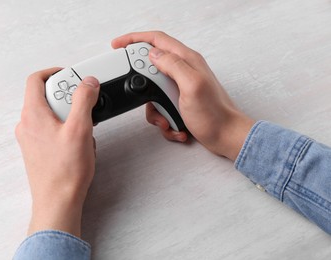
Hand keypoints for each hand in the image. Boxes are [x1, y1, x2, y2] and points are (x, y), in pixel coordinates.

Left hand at [15, 68, 99, 236]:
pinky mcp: (37, 150)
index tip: (71, 76)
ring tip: (84, 130)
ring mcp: (31, 138)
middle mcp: (27, 125)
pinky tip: (79, 144)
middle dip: (68, 98)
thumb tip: (88, 82)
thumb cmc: (66, 171)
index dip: (54, 72)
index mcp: (33, 115)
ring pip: (51, 114)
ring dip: (70, 116)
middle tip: (84, 106)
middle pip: (46, 96)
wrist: (57, 201)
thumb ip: (84, 101)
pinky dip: (66, 129)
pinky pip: (52, 130)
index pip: (36, 80)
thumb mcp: (80, 129)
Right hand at [112, 31, 254, 160]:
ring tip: (168, 119)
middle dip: (144, 87)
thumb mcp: (192, 85)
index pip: (157, 40)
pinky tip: (176, 125)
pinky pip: (160, 108)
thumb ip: (173, 65)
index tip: (118, 45)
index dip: (135, 39)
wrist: (225, 136)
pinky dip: (164, 119)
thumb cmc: (214, 114)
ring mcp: (180, 88)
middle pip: (151, 69)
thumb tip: (153, 54)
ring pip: (152, 93)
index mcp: (187, 60)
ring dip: (156, 111)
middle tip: (149, 99)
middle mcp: (183, 71)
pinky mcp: (179, 102)